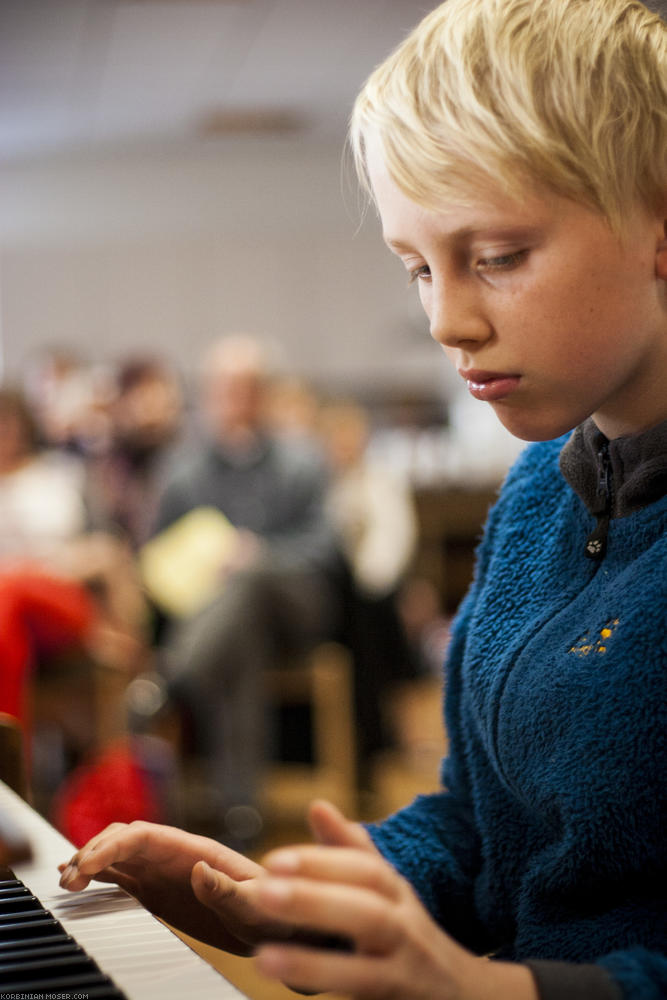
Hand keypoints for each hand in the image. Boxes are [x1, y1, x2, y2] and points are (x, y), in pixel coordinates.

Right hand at [58, 821, 293, 953]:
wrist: (282, 926)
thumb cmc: (275, 911)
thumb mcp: (256, 903)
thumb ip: (228, 888)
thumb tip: (199, 869)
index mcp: (196, 850)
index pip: (144, 836)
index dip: (112, 846)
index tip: (86, 866)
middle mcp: (176, 856)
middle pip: (125, 841)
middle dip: (94, 852)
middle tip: (70, 881)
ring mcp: (167, 873)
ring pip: (119, 857)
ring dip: (91, 863)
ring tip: (66, 882)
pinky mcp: (161, 893)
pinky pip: (123, 879)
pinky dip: (99, 878)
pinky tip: (80, 885)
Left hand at [253, 801, 537, 999]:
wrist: (465, 995)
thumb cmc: (408, 935)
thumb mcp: (387, 891)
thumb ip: (350, 852)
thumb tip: (317, 804)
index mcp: (398, 896)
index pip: (365, 871)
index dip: (321, 863)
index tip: (273, 861)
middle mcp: (406, 932)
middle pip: (367, 913)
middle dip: (315, 901)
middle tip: (263, 892)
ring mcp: (406, 975)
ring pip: (366, 972)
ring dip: (314, 963)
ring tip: (263, 957)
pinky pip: (367, 998)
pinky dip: (332, 991)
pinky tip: (290, 988)